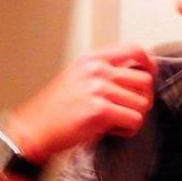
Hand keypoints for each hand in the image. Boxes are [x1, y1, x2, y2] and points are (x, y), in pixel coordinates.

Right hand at [8, 42, 156, 161]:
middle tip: (127, 109)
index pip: (134, 49)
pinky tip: (111, 130)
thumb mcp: (78, 78)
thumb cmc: (55, 110)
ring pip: (143, 103)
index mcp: (91, 59)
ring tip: (114, 121)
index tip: (150, 75)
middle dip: (142, 99)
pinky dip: (127, 130)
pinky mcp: (100, 110)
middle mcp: (96, 70)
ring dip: (133, 117)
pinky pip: (135, 120)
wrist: (32, 131)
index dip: (149, 63)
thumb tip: (137, 74)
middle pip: (145, 80)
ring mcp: (99, 89)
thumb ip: (105, 72)